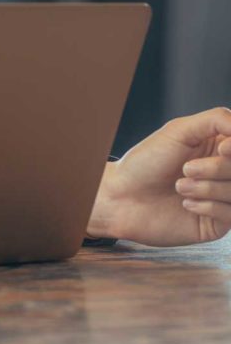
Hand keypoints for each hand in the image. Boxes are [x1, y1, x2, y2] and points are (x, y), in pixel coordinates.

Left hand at [88, 107, 230, 245]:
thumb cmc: (145, 163)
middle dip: (216, 169)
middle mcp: (222, 172)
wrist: (122, 197)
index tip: (222, 149)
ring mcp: (221, 197)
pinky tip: (185, 204)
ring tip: (179, 186)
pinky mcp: (217, 222)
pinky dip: (206, 206)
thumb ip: (215, 120)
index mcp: (216, 147)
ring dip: (205, 188)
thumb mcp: (177, 131)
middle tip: (186, 169)